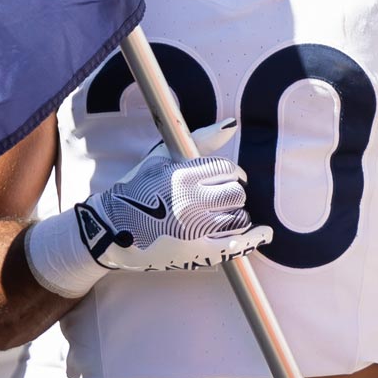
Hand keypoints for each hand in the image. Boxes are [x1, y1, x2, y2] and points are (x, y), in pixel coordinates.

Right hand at [25, 121, 272, 297]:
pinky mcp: (198, 253)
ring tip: (217, 217)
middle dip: (231, 194)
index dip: (229, 173)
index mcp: (181, 176)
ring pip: (238, 217)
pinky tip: (265, 233)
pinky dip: (255, 238)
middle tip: (219, 199)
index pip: (226, 169)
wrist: (112, 231)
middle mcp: (190, 202)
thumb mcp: (161, 158)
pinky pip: (238, 244)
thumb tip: (232, 124)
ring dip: (234, 215)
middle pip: (236, 193)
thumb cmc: (137, 190)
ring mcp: (195, 230)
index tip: (224, 178)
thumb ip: (199, 140)